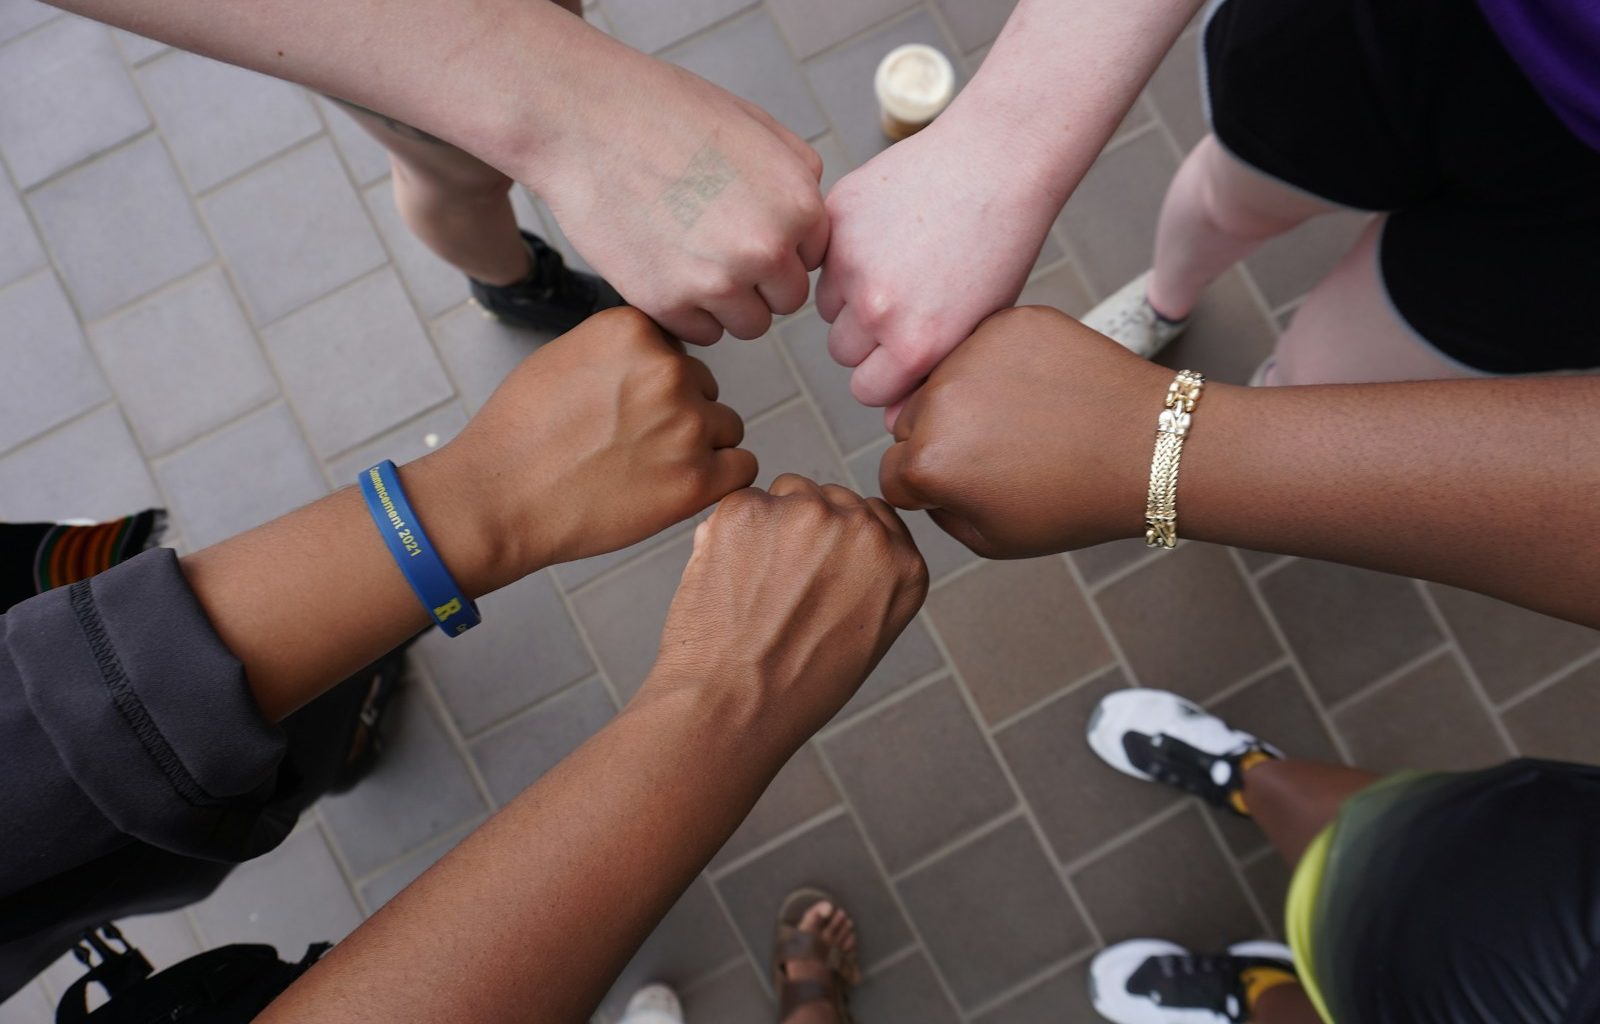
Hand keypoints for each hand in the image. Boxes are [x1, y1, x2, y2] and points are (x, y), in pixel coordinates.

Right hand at [424, 308, 757, 588]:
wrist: (499, 498)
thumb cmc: (522, 433)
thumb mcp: (566, 357)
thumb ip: (622, 352)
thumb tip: (661, 359)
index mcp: (635, 331)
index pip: (677, 351)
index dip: (654, 384)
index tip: (625, 409)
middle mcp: (668, 369)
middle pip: (705, 388)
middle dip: (680, 414)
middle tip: (631, 446)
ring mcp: (687, 425)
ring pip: (727, 427)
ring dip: (701, 448)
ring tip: (647, 470)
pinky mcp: (698, 479)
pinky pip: (742, 467)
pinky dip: (719, 480)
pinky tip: (681, 489)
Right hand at [528, 42, 827, 345]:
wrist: (585, 121)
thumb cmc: (664, 113)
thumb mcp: (754, 125)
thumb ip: (798, 175)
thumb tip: (811, 221)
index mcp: (799, 204)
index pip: (813, 257)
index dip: (781, 245)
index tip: (745, 227)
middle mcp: (768, 248)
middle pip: (785, 298)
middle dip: (759, 280)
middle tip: (714, 244)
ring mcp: (719, 281)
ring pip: (749, 324)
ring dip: (726, 302)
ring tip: (689, 256)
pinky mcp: (669, 304)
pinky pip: (701, 334)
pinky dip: (686, 312)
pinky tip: (664, 268)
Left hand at [645, 475, 927, 742]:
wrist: (730, 709)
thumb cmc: (793, 689)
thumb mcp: (866, 638)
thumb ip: (869, 576)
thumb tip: (841, 534)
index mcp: (904, 565)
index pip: (874, 518)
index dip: (839, 545)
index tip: (819, 576)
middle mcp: (864, 530)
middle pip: (832, 498)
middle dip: (806, 531)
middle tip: (781, 590)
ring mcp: (807, 514)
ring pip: (787, 492)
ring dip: (770, 524)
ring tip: (754, 587)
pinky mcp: (750, 509)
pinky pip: (742, 504)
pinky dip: (730, 533)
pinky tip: (727, 581)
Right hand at [816, 119, 1060, 419]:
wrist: (998, 161)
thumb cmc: (1000, 244)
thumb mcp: (979, 325)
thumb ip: (930, 377)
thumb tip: (889, 424)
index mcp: (915, 347)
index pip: (867, 391)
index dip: (885, 375)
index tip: (903, 353)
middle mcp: (878, 310)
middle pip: (843, 353)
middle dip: (866, 338)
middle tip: (904, 302)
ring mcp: (852, 262)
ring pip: (828, 307)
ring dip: (851, 296)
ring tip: (897, 265)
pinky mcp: (837, 219)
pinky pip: (822, 258)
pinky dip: (843, 253)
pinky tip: (886, 233)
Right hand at [878, 305, 1174, 556]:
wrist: (1148, 446)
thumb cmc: (1076, 500)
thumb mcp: (994, 539)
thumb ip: (940, 513)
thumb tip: (917, 482)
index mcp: (929, 461)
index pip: (893, 472)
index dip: (928, 487)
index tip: (969, 486)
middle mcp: (938, 401)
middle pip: (911, 421)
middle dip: (942, 437)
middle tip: (1000, 453)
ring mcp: (973, 353)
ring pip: (944, 378)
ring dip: (967, 396)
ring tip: (1025, 420)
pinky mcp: (1007, 322)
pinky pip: (982, 344)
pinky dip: (1003, 363)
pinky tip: (1041, 389)